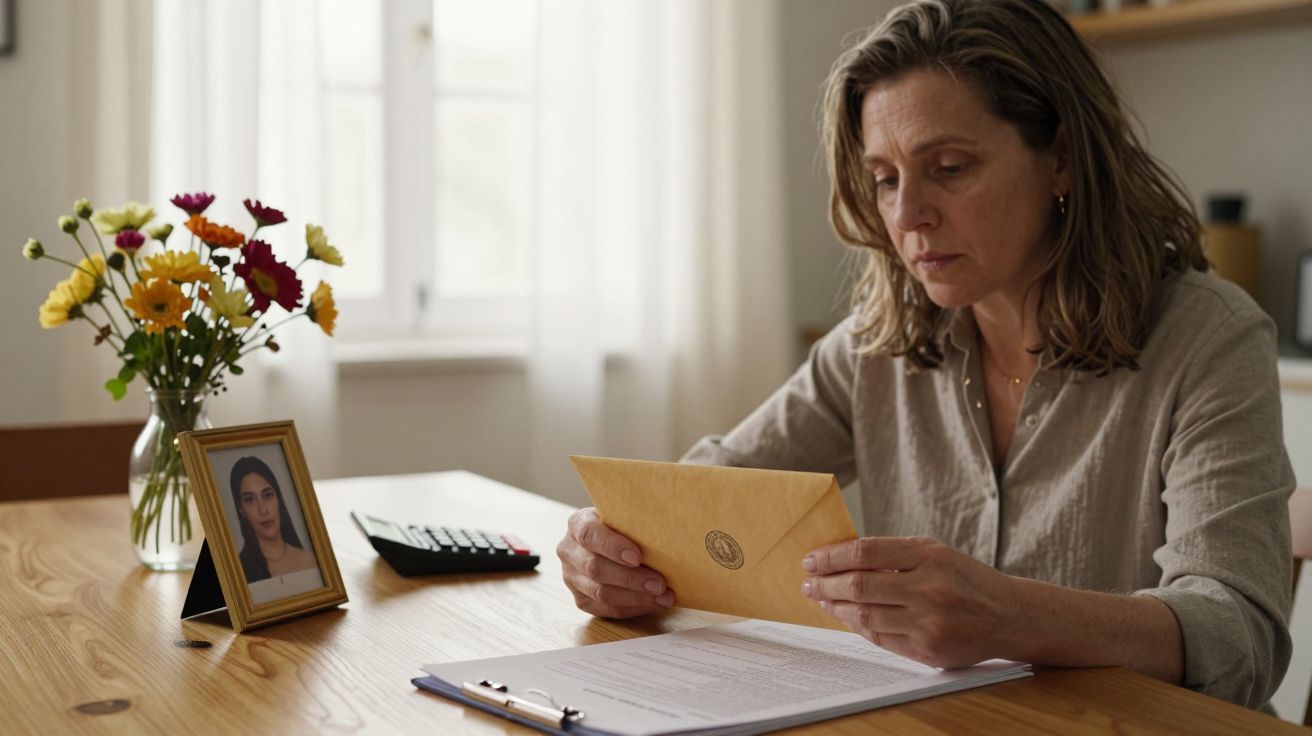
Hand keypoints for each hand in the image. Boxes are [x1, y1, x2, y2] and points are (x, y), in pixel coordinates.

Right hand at [557, 507, 674, 618]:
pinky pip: (606, 609)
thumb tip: (667, 534)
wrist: (613, 543)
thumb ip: (635, 523)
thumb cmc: (625, 528)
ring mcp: (571, 577)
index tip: (638, 557)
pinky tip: (653, 604)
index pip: (590, 534)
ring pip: (601, 593)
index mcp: (578, 524)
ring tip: (663, 597)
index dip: (613, 546)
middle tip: (659, 584)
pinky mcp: (581, 599)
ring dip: (636, 597)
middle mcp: (569, 551)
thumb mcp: (626, 518)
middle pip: (596, 568)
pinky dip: (633, 608)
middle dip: (631, 578)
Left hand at [801, 536, 1018, 668]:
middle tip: (809, 582)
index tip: (812, 560)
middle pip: (859, 586)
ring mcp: (929, 623)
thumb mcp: (934, 553)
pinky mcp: (928, 650)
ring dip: (836, 608)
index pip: (866, 553)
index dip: (832, 556)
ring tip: (822, 599)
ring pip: (865, 616)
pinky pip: (880, 639)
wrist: (1009, 616)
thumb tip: (840, 559)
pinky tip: (846, 617)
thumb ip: (892, 555)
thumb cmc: (966, 579)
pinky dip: (858, 626)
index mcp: (929, 556)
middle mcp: (929, 588)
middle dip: (826, 584)